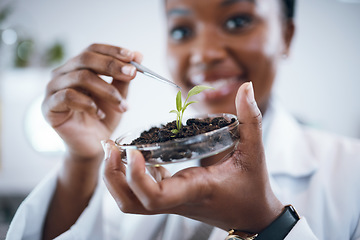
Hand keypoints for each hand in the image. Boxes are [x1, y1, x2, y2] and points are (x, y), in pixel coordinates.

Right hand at [42, 44, 141, 159]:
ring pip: (80, 77)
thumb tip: (138, 56)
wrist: (92, 145)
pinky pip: (67, 96)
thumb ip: (124, 77)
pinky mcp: (48, 106)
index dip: (113, 51)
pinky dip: (88, 104)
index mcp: (78, 67)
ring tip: (122, 106)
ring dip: (107, 90)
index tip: (133, 57)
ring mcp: (53, 89)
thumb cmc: (103, 118)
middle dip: (112, 65)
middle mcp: (63, 73)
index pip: (93, 49)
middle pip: (85, 58)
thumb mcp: (118, 95)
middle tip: (131, 74)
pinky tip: (99, 114)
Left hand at [103, 82, 283, 232]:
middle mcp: (177, 199)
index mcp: (194, 188)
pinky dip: (129, 175)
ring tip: (114, 149)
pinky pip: (140, 194)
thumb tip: (247, 86)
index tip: (132, 150)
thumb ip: (250, 118)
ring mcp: (171, 202)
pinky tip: (136, 156)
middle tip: (110, 146)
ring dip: (115, 178)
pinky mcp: (171, 199)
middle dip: (112, 176)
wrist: (251, 216)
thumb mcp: (255, 151)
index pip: (154, 197)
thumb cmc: (253, 187)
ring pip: (130, 202)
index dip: (135, 176)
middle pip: (130, 202)